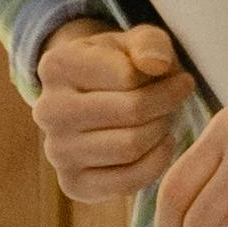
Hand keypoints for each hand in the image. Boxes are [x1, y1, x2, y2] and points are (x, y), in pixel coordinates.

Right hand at [30, 23, 193, 205]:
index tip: (179, 78)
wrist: (92, 100)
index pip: (127, 76)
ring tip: (165, 119)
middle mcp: (48, 110)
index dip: (165, 78)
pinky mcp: (71, 183)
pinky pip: (128, 181)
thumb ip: (150, 43)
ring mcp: (56, 150)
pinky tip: (160, 144)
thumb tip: (156, 65)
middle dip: (166, 106)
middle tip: (178, 100)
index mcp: (57, 66)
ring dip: (161, 132)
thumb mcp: (135, 43)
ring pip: (130, 147)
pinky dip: (156, 163)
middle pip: (131, 113)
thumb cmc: (120, 66)